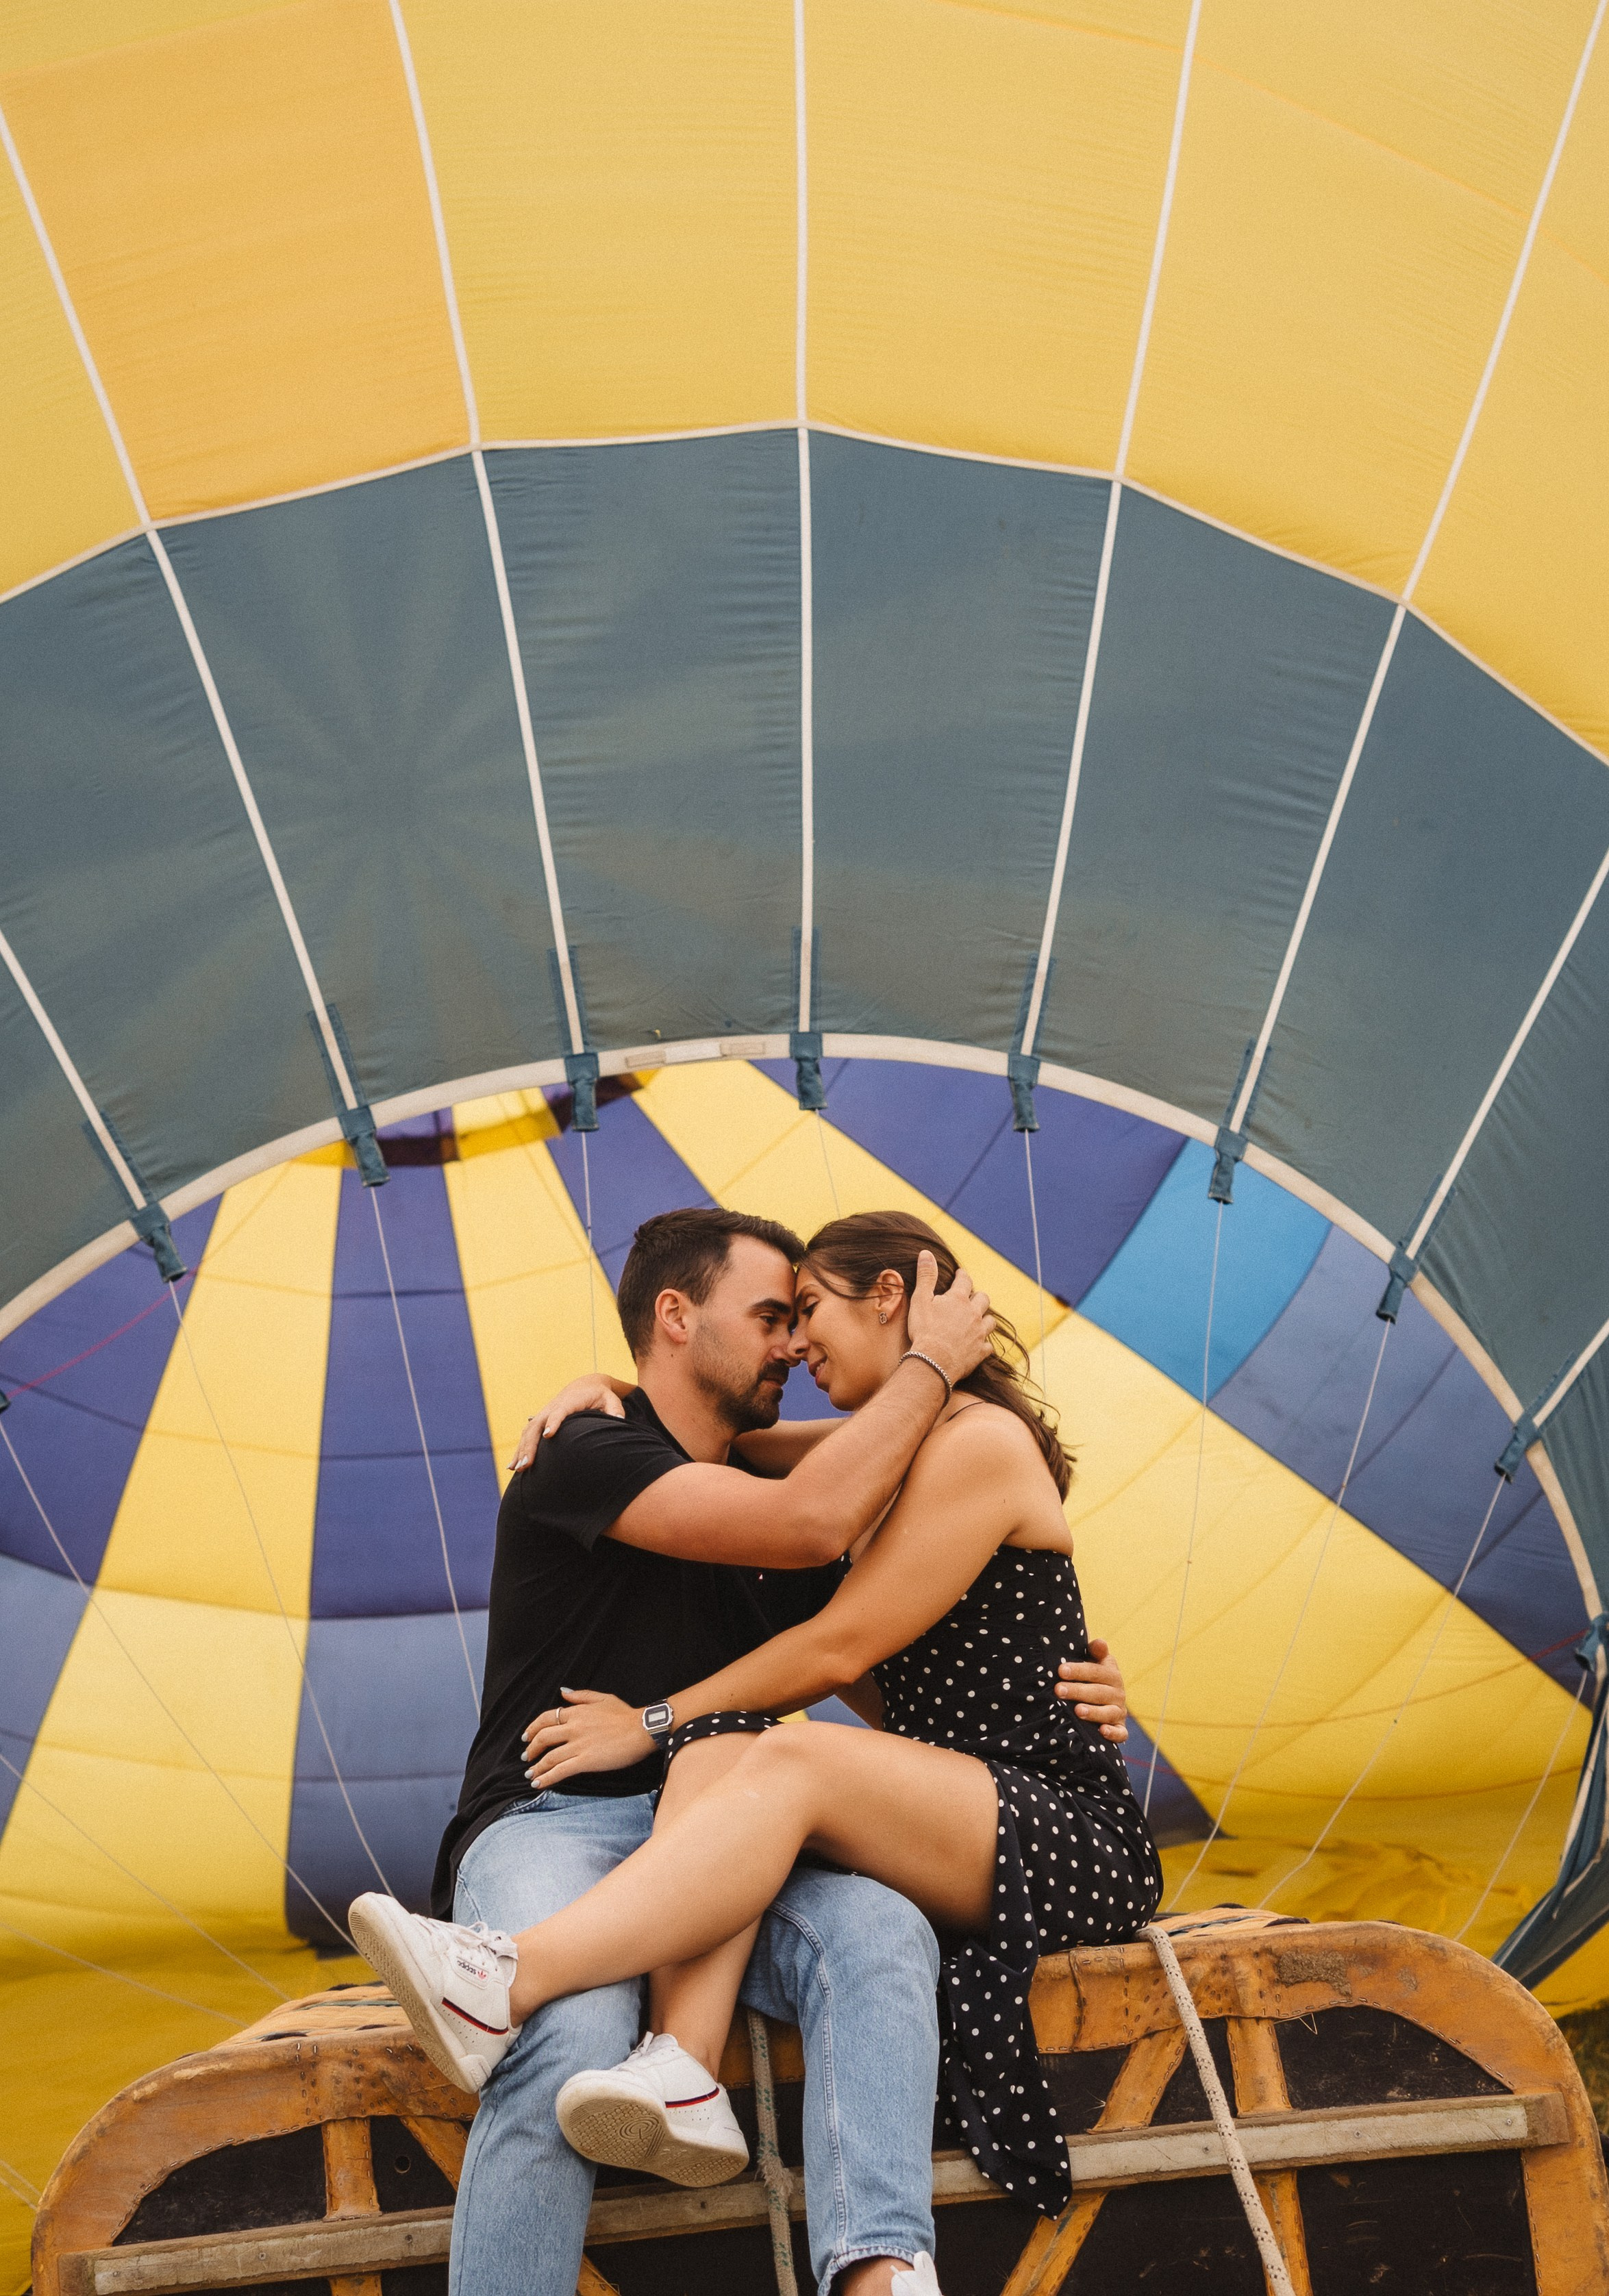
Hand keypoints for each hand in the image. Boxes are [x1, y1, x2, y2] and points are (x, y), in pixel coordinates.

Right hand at [509, 1375, 629, 1469]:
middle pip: (537, 1425)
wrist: (586, 1385)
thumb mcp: (611, 1400)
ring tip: (516, 1469)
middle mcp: (552, 1407)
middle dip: (530, 1445)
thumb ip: (615, 1410)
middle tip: (526, 1465)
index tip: (548, 1435)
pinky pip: (527, 1436)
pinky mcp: (541, 1421)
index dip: (553, 1422)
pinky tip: (513, 1466)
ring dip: (521, 1450)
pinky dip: (519, 1450)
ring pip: (528, 1432)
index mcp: (569, 1401)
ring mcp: (544, 1414)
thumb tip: (619, 1421)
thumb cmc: (600, 1395)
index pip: (560, 1411)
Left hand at [521, 1688, 653, 1785]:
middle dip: (531, 1748)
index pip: (547, 1718)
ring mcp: (579, 1744)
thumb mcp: (603, 1698)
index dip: (533, 1728)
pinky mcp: (586, 1761)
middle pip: (543, 1737)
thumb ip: (581, 1695)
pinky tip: (538, 1784)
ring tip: (530, 1774)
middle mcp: (574, 1727)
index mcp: (577, 1712)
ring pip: (549, 1757)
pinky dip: (547, 1778)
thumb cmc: (626, 1715)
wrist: (642, 1729)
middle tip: (526, 1756)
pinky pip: (560, 1770)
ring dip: (537, 1767)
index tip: (527, 1736)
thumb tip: (563, 1692)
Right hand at [905, 1250, 993, 1385]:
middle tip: (970, 1298)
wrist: (933, 1362)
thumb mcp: (920, 1299)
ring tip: (978, 1319)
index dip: (962, 1275)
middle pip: (983, 1299)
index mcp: (958, 1300)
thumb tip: (926, 1253)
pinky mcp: (980, 1352)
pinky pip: (988, 1346)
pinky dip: (984, 1344)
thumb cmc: (924, 1330)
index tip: (960, 1274)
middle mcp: (973, 1314)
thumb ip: (926, 1276)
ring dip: (985, 1319)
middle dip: (977, 1296)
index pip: (964, 1281)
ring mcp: (979, 1333)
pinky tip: (979, 1345)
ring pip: (990, 1321)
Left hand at [1055, 1637, 1127, 1742]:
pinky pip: (1121, 1733)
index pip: (1096, 1671)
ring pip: (1109, 1712)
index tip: (1061, 1670)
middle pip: (1099, 1692)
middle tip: (1059, 1690)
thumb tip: (1100, 1642)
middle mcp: (1118, 1692)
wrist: (1106, 1698)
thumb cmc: (1093, 1677)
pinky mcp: (1120, 1728)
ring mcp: (1119, 1711)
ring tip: (1077, 1711)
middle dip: (1078, 1691)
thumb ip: (1096, 1651)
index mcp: (1111, 1673)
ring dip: (1094, 1712)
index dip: (1079, 1671)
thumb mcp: (1096, 1661)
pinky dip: (1113, 1733)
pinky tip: (1102, 1731)